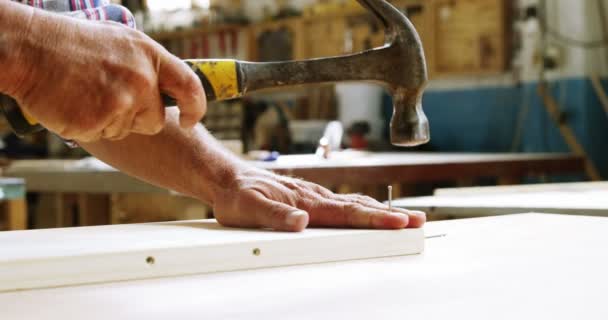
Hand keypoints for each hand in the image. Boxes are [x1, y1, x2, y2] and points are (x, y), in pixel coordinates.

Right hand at [10, 9, 205, 141]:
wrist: (30, 49)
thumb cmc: (72, 44)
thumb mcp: (120, 41)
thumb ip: (146, 65)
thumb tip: (165, 87)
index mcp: (150, 56)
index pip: (190, 87)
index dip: (195, 108)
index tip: (188, 120)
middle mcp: (142, 80)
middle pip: (155, 120)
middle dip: (137, 118)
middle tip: (108, 97)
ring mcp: (121, 101)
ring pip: (126, 130)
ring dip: (109, 120)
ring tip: (85, 93)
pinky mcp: (99, 121)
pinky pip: (102, 135)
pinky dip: (88, 126)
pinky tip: (74, 104)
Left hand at [213, 168, 425, 231]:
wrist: (228, 178)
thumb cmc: (238, 194)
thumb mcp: (248, 208)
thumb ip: (275, 215)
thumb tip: (301, 221)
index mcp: (307, 201)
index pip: (347, 212)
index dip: (374, 219)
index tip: (397, 223)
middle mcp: (315, 197)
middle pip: (359, 206)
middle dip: (390, 215)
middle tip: (418, 221)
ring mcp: (315, 196)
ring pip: (355, 203)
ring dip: (382, 211)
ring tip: (406, 217)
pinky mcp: (311, 198)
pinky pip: (344, 202)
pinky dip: (365, 207)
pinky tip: (371, 210)